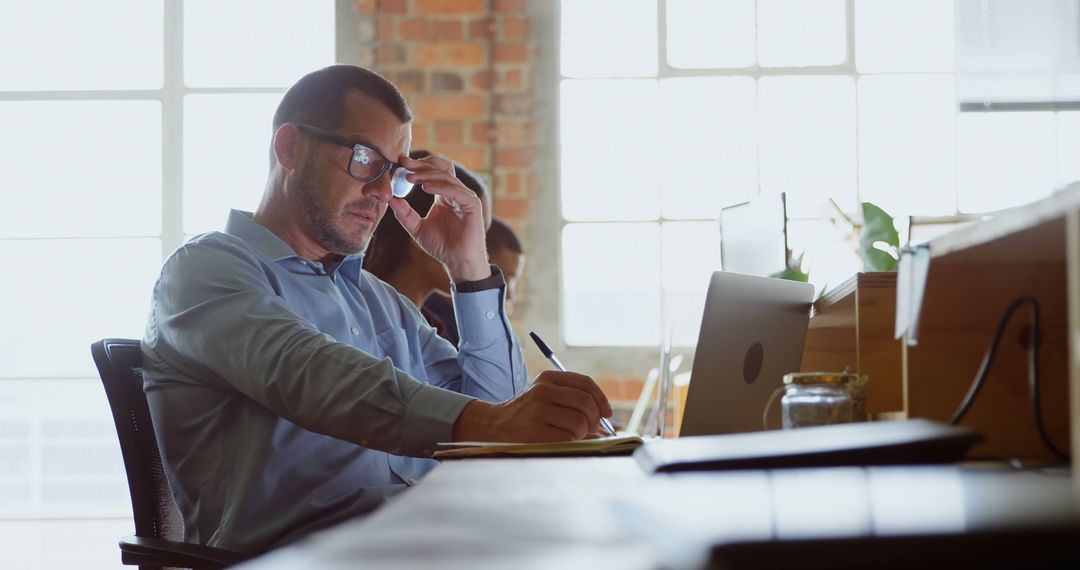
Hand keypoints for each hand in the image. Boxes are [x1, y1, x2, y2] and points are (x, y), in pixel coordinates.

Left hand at [387, 154, 489, 281]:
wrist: (457, 262)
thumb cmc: (441, 246)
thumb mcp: (417, 228)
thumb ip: (404, 213)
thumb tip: (390, 199)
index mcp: (443, 194)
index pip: (433, 171)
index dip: (417, 166)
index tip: (400, 163)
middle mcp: (455, 192)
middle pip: (440, 169)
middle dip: (421, 165)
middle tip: (404, 164)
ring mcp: (465, 197)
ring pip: (447, 177)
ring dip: (427, 175)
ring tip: (411, 177)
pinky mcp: (472, 204)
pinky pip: (456, 191)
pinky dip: (441, 187)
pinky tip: (426, 187)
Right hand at [452, 370, 613, 441]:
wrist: (494, 425)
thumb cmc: (528, 412)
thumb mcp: (546, 395)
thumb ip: (573, 399)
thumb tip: (606, 418)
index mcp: (548, 378)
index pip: (585, 383)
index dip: (601, 399)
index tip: (606, 413)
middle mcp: (542, 391)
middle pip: (586, 403)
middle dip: (594, 420)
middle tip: (590, 428)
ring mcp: (538, 411)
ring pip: (579, 422)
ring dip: (582, 433)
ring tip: (571, 435)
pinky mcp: (535, 431)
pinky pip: (568, 437)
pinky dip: (571, 441)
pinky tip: (561, 440)